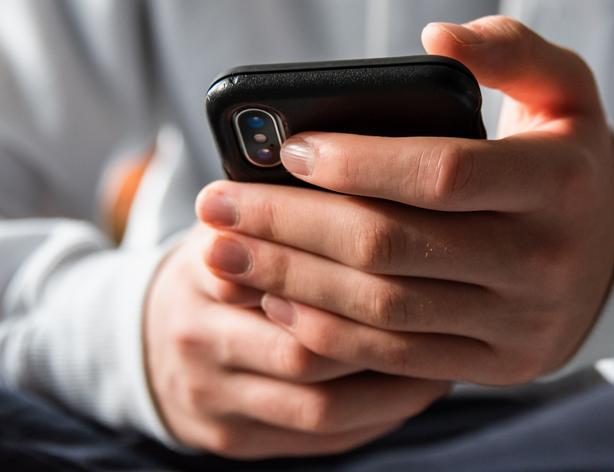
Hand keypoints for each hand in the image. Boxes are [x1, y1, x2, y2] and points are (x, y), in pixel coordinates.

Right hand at [144, 223, 448, 457]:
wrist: (152, 345)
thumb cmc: (215, 277)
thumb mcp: (229, 231)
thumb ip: (275, 216)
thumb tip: (361, 185)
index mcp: (200, 275)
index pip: (281, 275)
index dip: (352, 272)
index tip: (415, 257)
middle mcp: (199, 341)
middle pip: (306, 350)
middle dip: (383, 337)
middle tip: (448, 313)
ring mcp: (214, 399)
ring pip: (320, 406)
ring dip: (392, 386)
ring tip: (445, 356)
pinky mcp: (234, 439)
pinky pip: (319, 438)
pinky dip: (375, 417)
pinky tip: (412, 389)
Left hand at [196, 16, 613, 384]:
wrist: (613, 258)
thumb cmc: (565, 166)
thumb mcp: (563, 94)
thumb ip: (510, 51)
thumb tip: (435, 38)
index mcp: (556, 183)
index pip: (440, 173)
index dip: (358, 163)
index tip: (288, 149)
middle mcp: (540, 259)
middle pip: (391, 246)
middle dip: (291, 225)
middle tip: (218, 205)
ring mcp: (516, 322)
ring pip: (383, 307)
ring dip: (292, 280)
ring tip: (227, 253)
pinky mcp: (494, 363)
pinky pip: (395, 357)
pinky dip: (327, 331)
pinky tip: (276, 301)